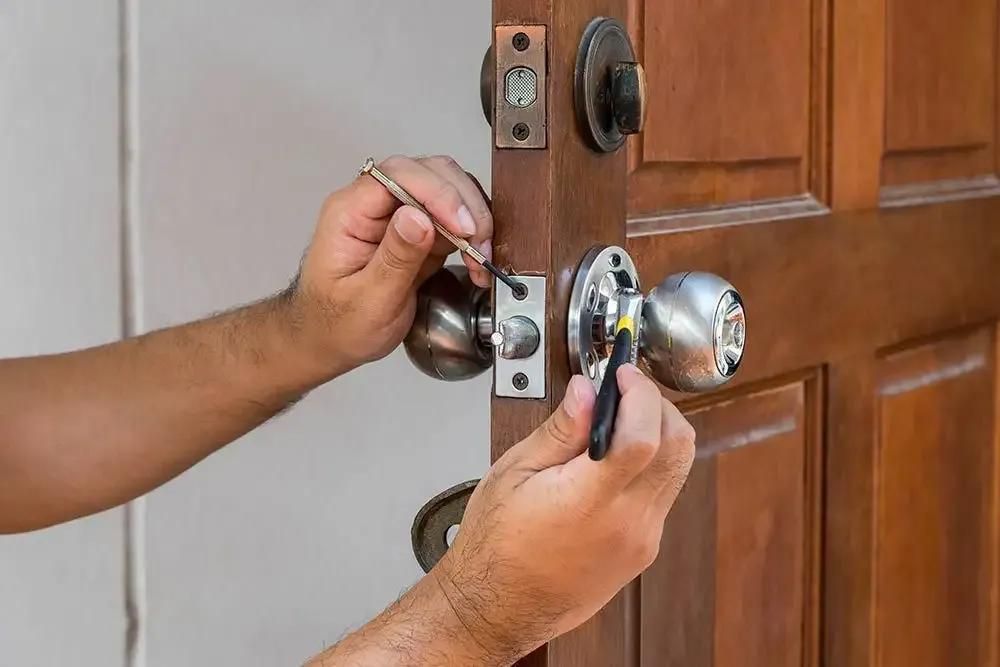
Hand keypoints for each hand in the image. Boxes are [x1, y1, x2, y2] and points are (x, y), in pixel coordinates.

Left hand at [293, 155, 492, 374]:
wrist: (332, 340)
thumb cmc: (338, 323)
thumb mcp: (367, 299)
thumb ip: (394, 258)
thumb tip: (419, 217)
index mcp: (350, 212)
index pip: (398, 175)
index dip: (437, 193)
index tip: (462, 225)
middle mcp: (374, 204)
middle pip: (429, 173)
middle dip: (462, 203)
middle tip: (478, 242)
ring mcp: (398, 215)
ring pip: (447, 190)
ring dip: (472, 218)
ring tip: (480, 256)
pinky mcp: (418, 232)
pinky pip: (452, 218)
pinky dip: (472, 235)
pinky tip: (476, 260)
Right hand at [431, 366, 695, 661]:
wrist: (499, 609)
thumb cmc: (495, 547)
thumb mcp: (514, 473)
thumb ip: (559, 430)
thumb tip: (587, 390)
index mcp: (589, 502)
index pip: (644, 437)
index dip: (641, 394)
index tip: (624, 373)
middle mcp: (627, 523)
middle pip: (678, 447)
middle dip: (659, 405)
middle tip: (627, 388)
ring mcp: (642, 540)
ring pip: (679, 469)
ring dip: (661, 432)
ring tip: (621, 418)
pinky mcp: (644, 551)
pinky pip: (665, 494)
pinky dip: (653, 463)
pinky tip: (617, 457)